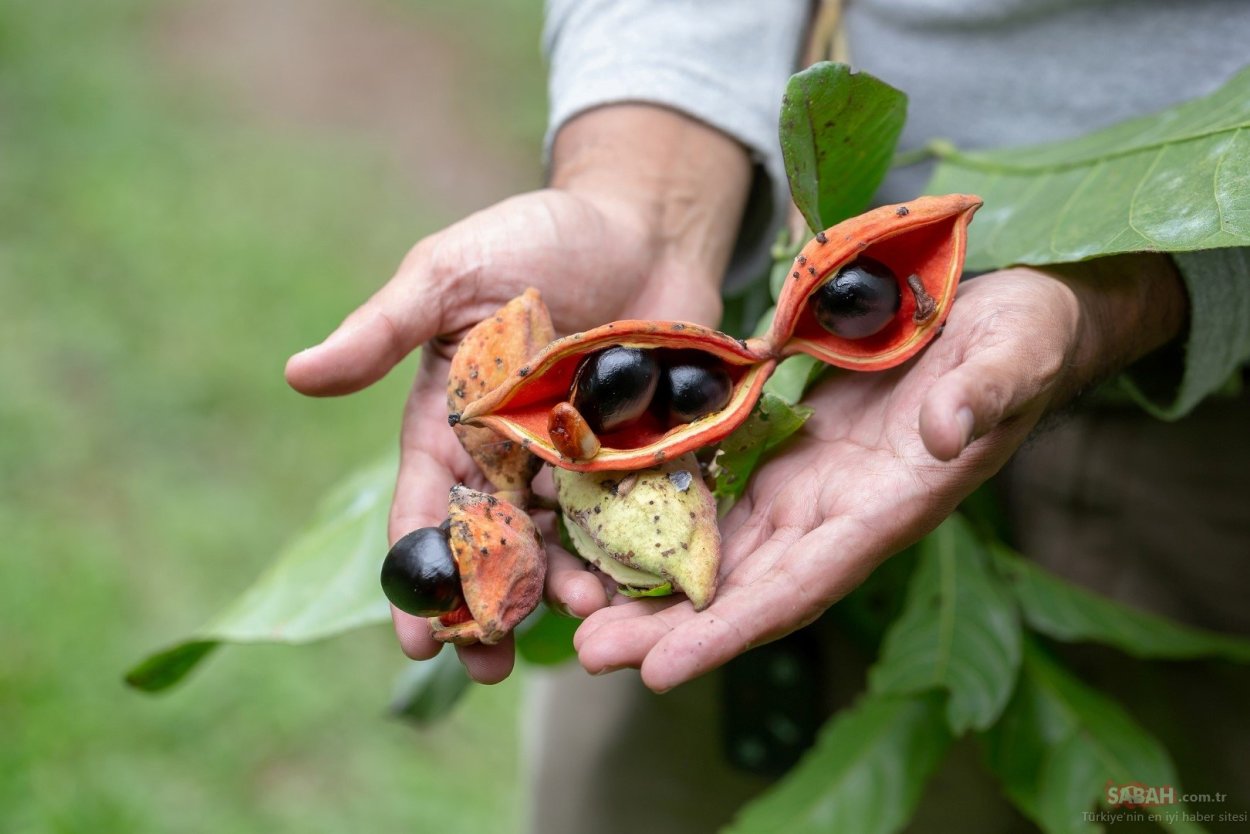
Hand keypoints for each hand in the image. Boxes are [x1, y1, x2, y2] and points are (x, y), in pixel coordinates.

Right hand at [284, 105, 751, 681]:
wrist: (640, 220)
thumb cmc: (534, 236)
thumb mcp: (451, 274)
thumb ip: (386, 329)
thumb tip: (298, 374)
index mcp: (454, 420)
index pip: (428, 507)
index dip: (420, 570)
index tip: (416, 637)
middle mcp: (512, 453)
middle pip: (495, 544)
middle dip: (491, 607)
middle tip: (489, 669)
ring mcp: (580, 459)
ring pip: (565, 541)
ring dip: (567, 586)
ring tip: (585, 620)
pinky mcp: (645, 453)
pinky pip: (636, 513)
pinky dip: (636, 551)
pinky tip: (643, 583)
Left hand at [573, 256, 1187, 690]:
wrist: (1003, 319)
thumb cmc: (1024, 337)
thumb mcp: (1018, 350)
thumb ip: (987, 392)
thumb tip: (947, 431)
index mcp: (892, 505)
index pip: (805, 584)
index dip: (734, 630)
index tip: (663, 671)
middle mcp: (843, 513)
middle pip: (747, 587)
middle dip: (670, 628)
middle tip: (587, 654)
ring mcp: (814, 488)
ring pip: (726, 554)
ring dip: (656, 589)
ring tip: (583, 616)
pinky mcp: (793, 456)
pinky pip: (724, 501)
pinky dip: (672, 526)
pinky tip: (617, 538)